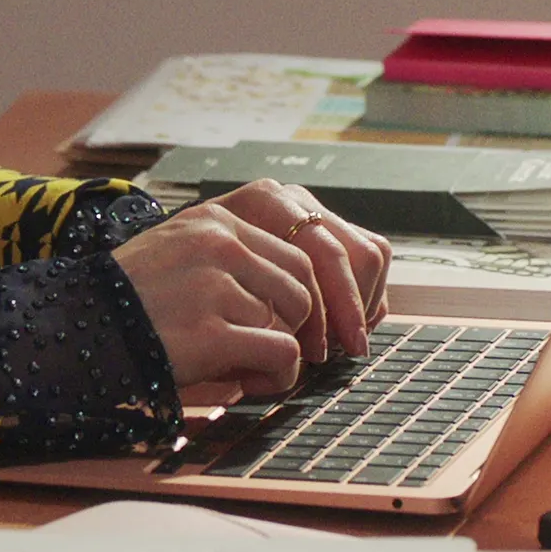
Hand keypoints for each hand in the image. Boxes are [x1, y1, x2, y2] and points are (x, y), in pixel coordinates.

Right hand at [111, 180, 390, 400]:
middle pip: (303, 282)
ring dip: (287, 350)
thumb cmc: (131, 302)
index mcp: (215, 218)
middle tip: (299, 355)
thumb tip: (310, 288)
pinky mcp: (210, 329)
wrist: (75, 332)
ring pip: (294, 318)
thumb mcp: (181, 253)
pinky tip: (247, 382)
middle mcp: (217, 240)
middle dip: (309, 323)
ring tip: (254, 367)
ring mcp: (214, 282)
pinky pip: (280, 354)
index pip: (299, 247)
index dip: (319, 291)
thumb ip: (236, 257)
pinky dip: (276, 376)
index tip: (327, 323)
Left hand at [207, 180, 389, 361]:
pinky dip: (366, 294)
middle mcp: (292, 200)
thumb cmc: (192, 284)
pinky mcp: (332, 227)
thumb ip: (253, 310)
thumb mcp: (212, 291)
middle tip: (343, 349)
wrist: (179, 262)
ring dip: (361, 302)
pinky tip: (346, 323)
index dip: (334, 307)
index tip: (325, 351)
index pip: (322, 253)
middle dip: (351, 308)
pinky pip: (371, 255)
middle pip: (354, 253)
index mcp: (263, 205)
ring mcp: (314, 210)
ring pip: (370, 253)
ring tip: (341, 338)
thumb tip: (290, 349)